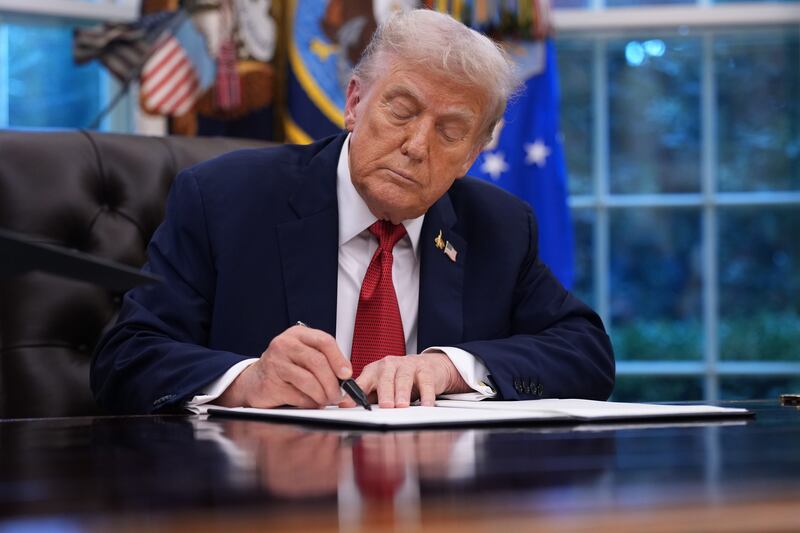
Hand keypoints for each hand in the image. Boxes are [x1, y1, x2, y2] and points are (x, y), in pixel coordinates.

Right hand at [218, 324, 351, 407]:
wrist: (254, 380)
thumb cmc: (284, 367)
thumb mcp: (303, 355)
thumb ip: (324, 360)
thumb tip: (346, 378)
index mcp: (297, 334)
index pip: (324, 341)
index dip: (339, 359)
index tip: (347, 374)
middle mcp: (285, 344)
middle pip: (318, 362)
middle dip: (332, 382)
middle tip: (338, 394)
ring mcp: (276, 363)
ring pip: (309, 381)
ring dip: (323, 395)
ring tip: (326, 400)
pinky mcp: (271, 384)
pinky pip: (299, 396)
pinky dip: (309, 402)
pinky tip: (310, 402)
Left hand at [340, 352, 469, 407]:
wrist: (428, 366)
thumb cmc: (399, 379)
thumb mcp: (381, 387)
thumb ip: (367, 396)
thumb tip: (347, 408)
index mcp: (373, 370)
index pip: (362, 382)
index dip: (355, 393)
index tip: (348, 405)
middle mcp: (389, 365)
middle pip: (385, 378)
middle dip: (385, 392)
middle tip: (385, 406)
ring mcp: (407, 365)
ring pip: (403, 378)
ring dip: (403, 392)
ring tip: (402, 405)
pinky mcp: (425, 369)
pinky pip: (425, 381)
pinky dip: (426, 394)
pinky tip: (426, 404)